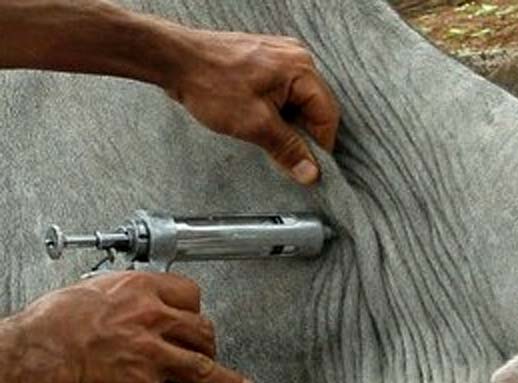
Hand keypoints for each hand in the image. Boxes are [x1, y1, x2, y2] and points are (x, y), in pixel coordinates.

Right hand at [18, 272, 253, 382]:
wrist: (35, 352)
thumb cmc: (51, 323)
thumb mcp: (89, 293)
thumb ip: (115, 300)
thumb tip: (119, 307)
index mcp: (142, 293)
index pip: (188, 293)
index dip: (195, 308)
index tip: (195, 316)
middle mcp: (154, 322)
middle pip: (202, 331)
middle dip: (210, 344)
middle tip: (211, 352)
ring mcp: (153, 356)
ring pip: (204, 369)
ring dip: (226, 382)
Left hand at [167, 29, 339, 184]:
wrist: (173, 60)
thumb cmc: (210, 82)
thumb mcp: (255, 125)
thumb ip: (288, 149)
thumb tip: (310, 172)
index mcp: (301, 69)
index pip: (327, 115)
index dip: (320, 146)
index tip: (309, 168)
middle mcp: (295, 58)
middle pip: (313, 108)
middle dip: (301, 134)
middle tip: (284, 155)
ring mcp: (279, 57)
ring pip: (296, 102)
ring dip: (285, 124)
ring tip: (263, 134)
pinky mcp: (263, 62)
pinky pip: (281, 92)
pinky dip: (274, 111)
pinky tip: (258, 120)